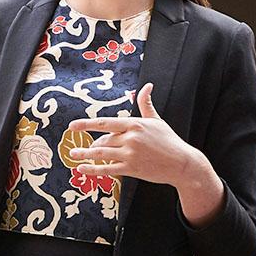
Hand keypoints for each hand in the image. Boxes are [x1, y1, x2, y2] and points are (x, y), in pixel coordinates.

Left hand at [68, 82, 193, 185]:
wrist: (182, 164)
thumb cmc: (169, 140)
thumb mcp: (156, 120)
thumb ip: (145, 104)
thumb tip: (147, 85)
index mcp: (134, 124)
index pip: (105, 123)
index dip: (86, 124)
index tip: (72, 126)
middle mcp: (130, 138)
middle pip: (103, 140)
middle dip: (93, 145)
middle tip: (86, 148)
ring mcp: (130, 155)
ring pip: (102, 154)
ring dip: (85, 155)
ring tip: (73, 154)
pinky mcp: (132, 169)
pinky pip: (107, 169)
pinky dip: (93, 169)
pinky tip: (81, 169)